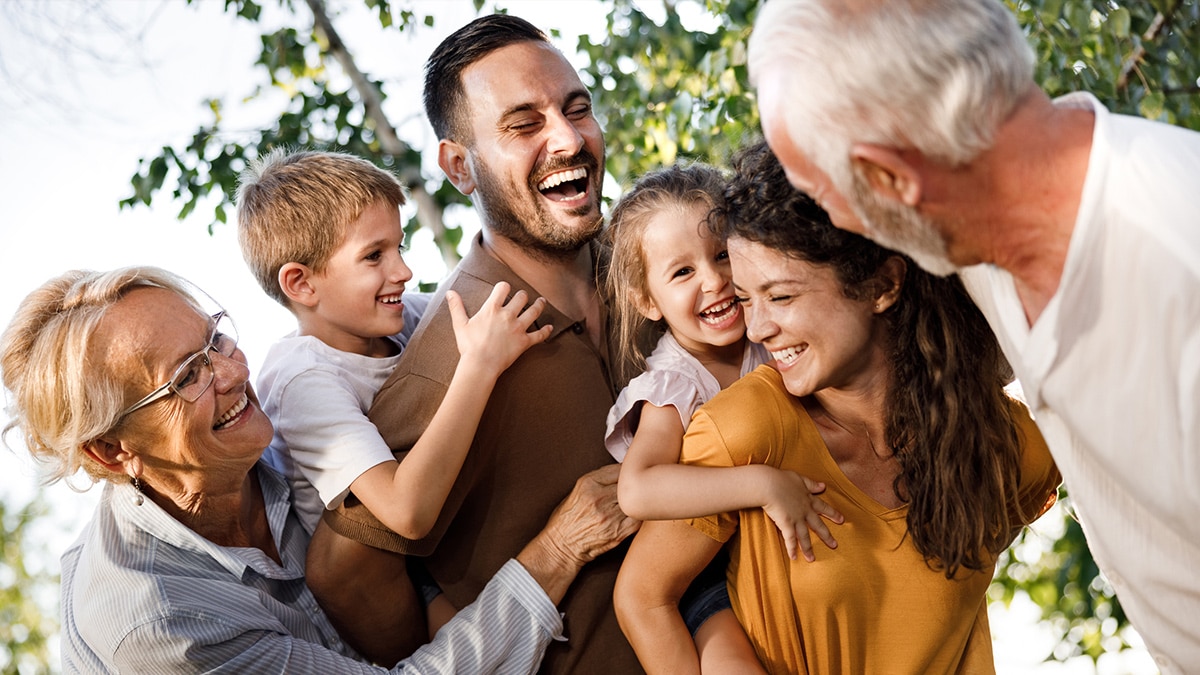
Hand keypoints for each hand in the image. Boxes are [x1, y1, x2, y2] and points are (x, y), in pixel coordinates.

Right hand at [447, 282, 552, 378]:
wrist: (480, 364)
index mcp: (492, 308)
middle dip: (523, 295)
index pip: (503, 288)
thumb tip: (450, 292)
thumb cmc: (469, 346)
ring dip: (539, 305)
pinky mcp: (524, 342)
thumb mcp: (460, 324)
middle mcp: (508, 315)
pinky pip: (539, 335)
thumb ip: (456, 307)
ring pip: (534, 312)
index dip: (505, 286)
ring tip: (542, 302)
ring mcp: (518, 328)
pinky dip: (546, 331)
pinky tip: (550, 327)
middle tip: (523, 297)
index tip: (505, 289)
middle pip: (522, 297)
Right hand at [517, 465, 640, 603]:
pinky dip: (638, 516)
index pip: (618, 470)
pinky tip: (633, 515)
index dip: (626, 472)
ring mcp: (610, 516)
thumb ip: (597, 481)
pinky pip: (638, 519)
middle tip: (635, 489)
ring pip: (635, 501)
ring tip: (635, 502)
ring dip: (637, 501)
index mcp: (587, 484)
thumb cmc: (566, 520)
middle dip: (632, 487)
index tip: (629, 475)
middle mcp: (599, 498)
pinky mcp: (618, 532)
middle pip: (628, 485)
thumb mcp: (576, 491)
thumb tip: (620, 473)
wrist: (561, 547)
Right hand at [761, 469, 842, 561]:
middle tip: (834, 545)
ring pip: (804, 536)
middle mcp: (804, 511)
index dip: (833, 514)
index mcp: (807, 499)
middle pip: (818, 526)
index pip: (823, 508)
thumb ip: (811, 484)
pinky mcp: (785, 524)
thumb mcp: (799, 478)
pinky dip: (792, 549)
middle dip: (826, 536)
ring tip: (812, 559)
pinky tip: (794, 558)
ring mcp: (795, 519)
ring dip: (808, 548)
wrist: (768, 484)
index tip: (842, 520)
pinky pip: (790, 539)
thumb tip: (823, 486)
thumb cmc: (780, 478)